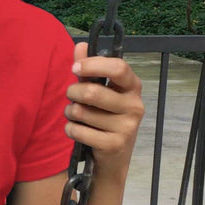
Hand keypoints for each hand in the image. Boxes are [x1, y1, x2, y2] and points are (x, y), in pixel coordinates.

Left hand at [64, 42, 143, 179]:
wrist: (113, 159)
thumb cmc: (105, 119)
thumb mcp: (100, 92)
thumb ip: (90, 69)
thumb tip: (80, 45)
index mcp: (132, 87)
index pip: (118, 67)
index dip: (93, 65)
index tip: (75, 68)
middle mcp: (135, 106)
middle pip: (93, 92)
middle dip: (73, 92)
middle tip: (70, 96)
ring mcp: (127, 127)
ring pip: (82, 112)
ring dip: (70, 112)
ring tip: (75, 115)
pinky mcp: (114, 145)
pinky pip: (79, 131)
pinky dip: (70, 129)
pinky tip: (76, 131)